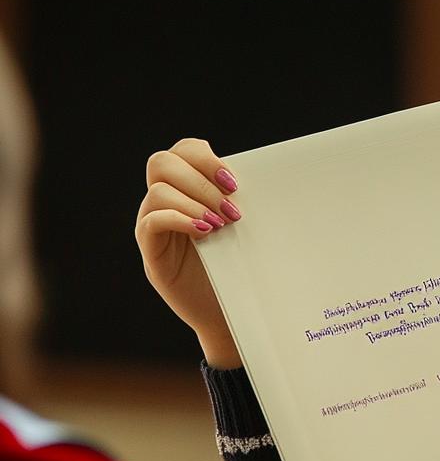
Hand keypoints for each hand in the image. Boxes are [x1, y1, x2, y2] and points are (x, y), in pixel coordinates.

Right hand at [135, 138, 242, 367]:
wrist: (234, 309)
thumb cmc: (243, 262)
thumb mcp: (244, 224)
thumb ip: (240, 197)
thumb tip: (266, 172)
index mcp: (189, 187)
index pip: (184, 150)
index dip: (205, 158)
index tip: (234, 182)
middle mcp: (166, 201)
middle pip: (163, 162)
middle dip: (200, 178)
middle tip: (231, 206)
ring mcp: (155, 226)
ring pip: (158, 191)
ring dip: (195, 202)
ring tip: (222, 224)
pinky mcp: (152, 251)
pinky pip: (151, 222)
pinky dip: (179, 220)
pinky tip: (205, 232)